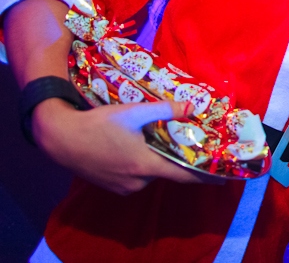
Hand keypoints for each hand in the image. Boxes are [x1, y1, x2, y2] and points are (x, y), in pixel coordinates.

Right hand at [32, 98, 223, 194]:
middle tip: (186, 142)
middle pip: (167, 171)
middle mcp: (138, 182)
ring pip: (151, 172)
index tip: (222, 178)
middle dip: (177, 158)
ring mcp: (124, 187)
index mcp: (146, 166)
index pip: (184, 176)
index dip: (204, 176)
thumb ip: (164, 110)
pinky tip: (137, 147)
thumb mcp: (133, 112)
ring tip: (157, 140)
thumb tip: (192, 106)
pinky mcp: (113, 187)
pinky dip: (142, 164)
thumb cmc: (98, 124)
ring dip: (157, 159)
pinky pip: (136, 176)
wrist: (61, 138)